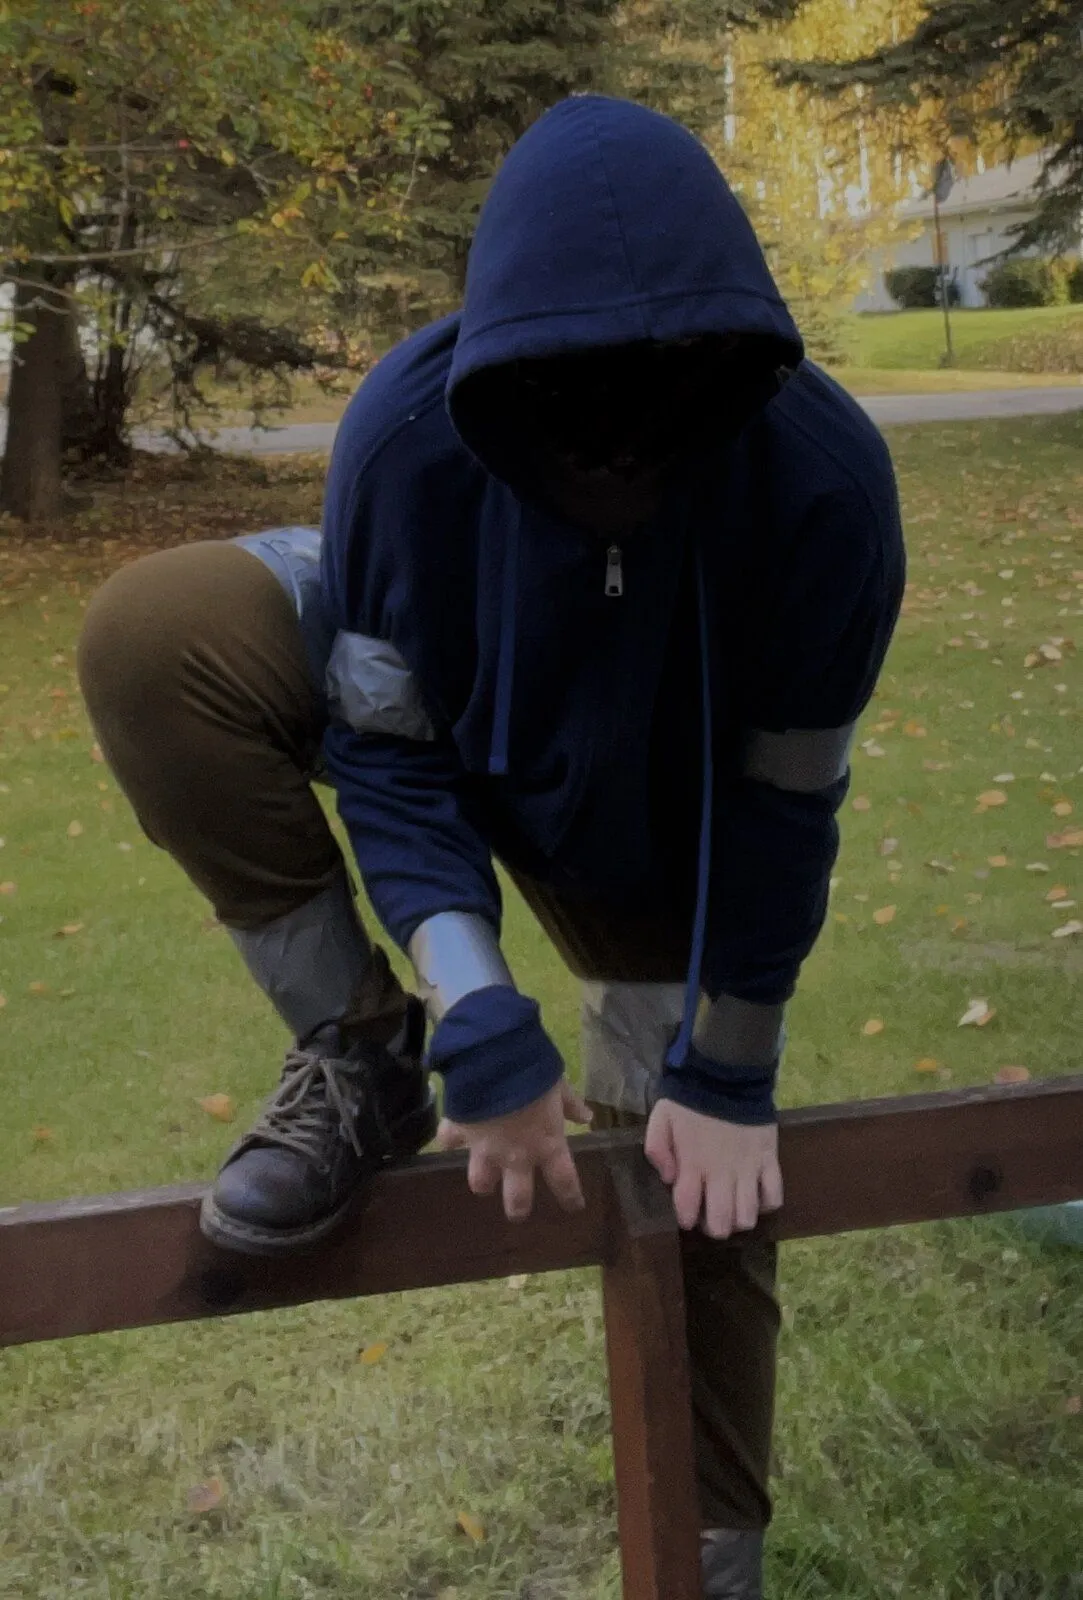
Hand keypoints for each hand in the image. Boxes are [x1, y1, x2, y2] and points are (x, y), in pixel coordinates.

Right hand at [436, 1078, 592, 1222]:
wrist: (493, 1059)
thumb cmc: (534, 1072)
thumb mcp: (559, 1086)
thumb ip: (571, 1105)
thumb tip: (587, 1117)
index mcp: (546, 1144)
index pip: (564, 1182)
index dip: (570, 1197)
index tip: (574, 1207)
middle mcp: (516, 1156)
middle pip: (518, 1199)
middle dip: (518, 1209)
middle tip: (518, 1211)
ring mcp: (484, 1149)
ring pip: (480, 1182)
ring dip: (483, 1182)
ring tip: (484, 1180)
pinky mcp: (460, 1133)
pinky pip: (450, 1143)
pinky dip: (450, 1141)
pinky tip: (450, 1138)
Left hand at [644, 1098, 782, 1237]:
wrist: (727, 1074)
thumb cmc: (689, 1101)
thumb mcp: (661, 1119)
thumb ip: (656, 1149)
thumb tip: (668, 1179)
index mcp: (693, 1165)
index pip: (688, 1212)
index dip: (686, 1219)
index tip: (687, 1212)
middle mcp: (722, 1175)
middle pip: (722, 1224)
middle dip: (714, 1227)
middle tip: (711, 1214)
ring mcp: (749, 1169)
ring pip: (748, 1217)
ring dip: (739, 1219)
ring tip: (733, 1207)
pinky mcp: (769, 1160)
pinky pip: (774, 1196)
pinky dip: (766, 1203)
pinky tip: (755, 1195)